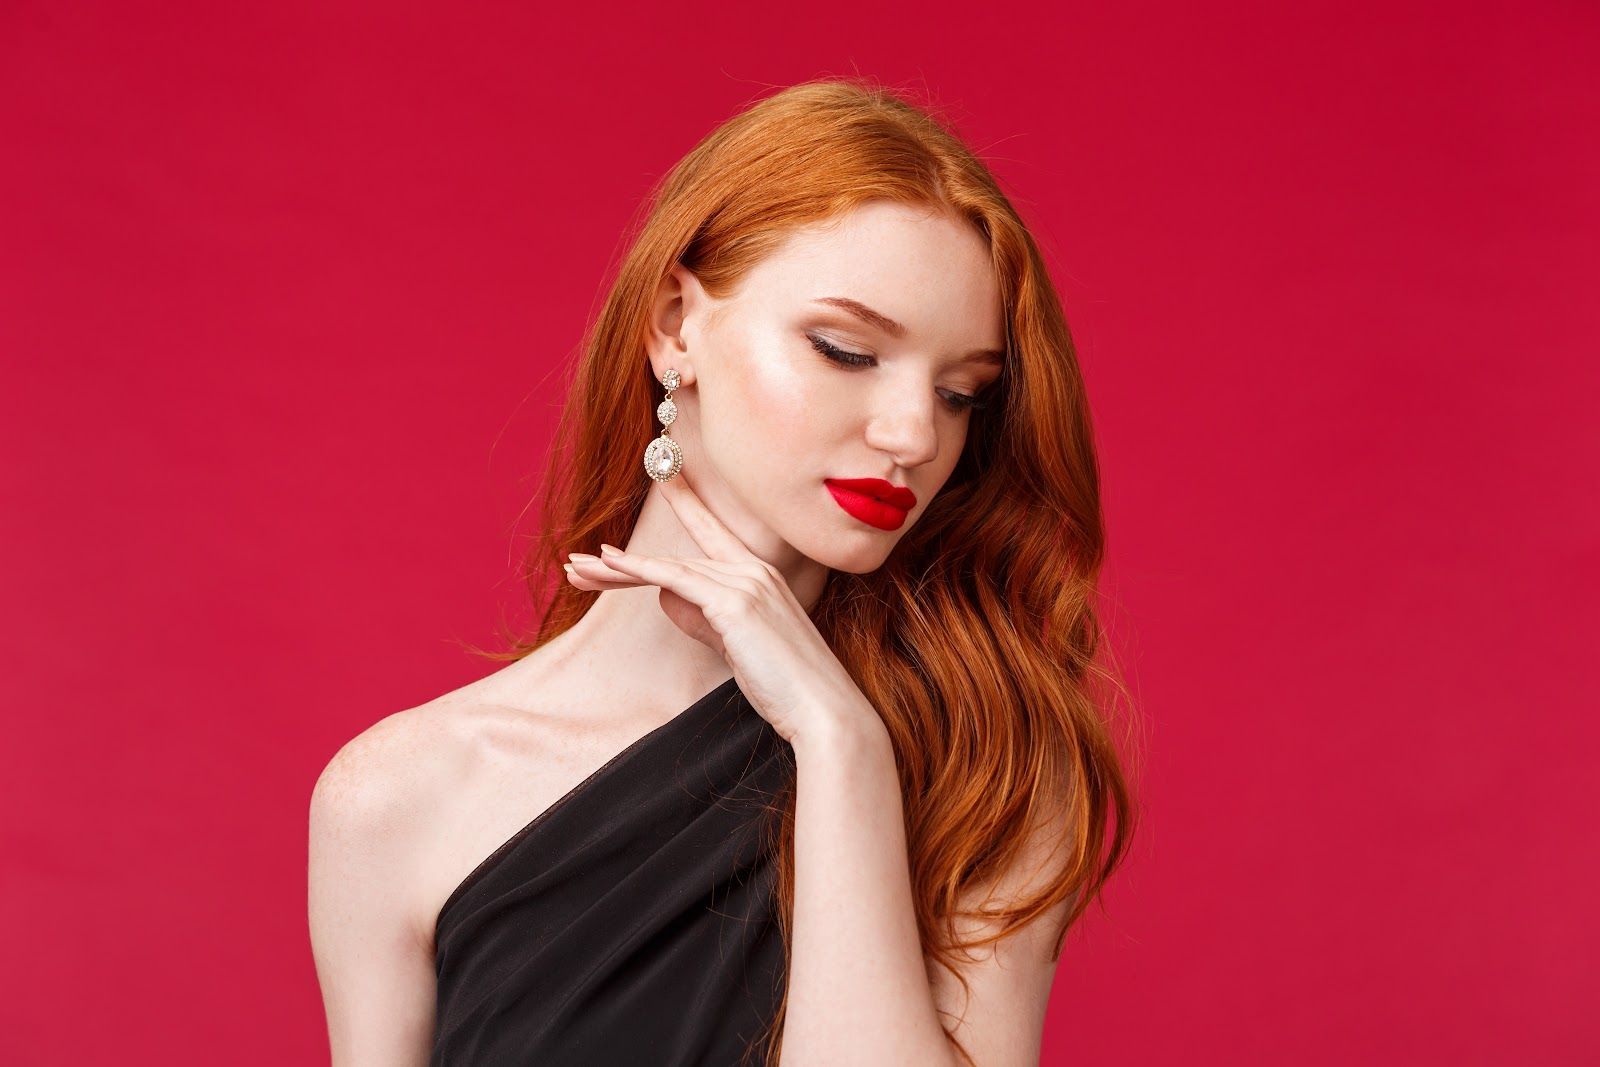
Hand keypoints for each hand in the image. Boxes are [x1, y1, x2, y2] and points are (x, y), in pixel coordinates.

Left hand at [562, 477, 877, 747]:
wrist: (822, 709)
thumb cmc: (785, 684)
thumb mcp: (735, 645)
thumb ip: (701, 619)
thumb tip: (664, 596)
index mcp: (759, 575)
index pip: (712, 530)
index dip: (686, 500)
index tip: (663, 473)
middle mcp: (753, 568)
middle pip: (674, 556)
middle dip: (621, 563)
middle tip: (577, 565)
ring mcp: (745, 581)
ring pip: (667, 567)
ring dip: (617, 571)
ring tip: (576, 572)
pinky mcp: (734, 602)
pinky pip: (675, 579)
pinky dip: (640, 570)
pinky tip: (610, 565)